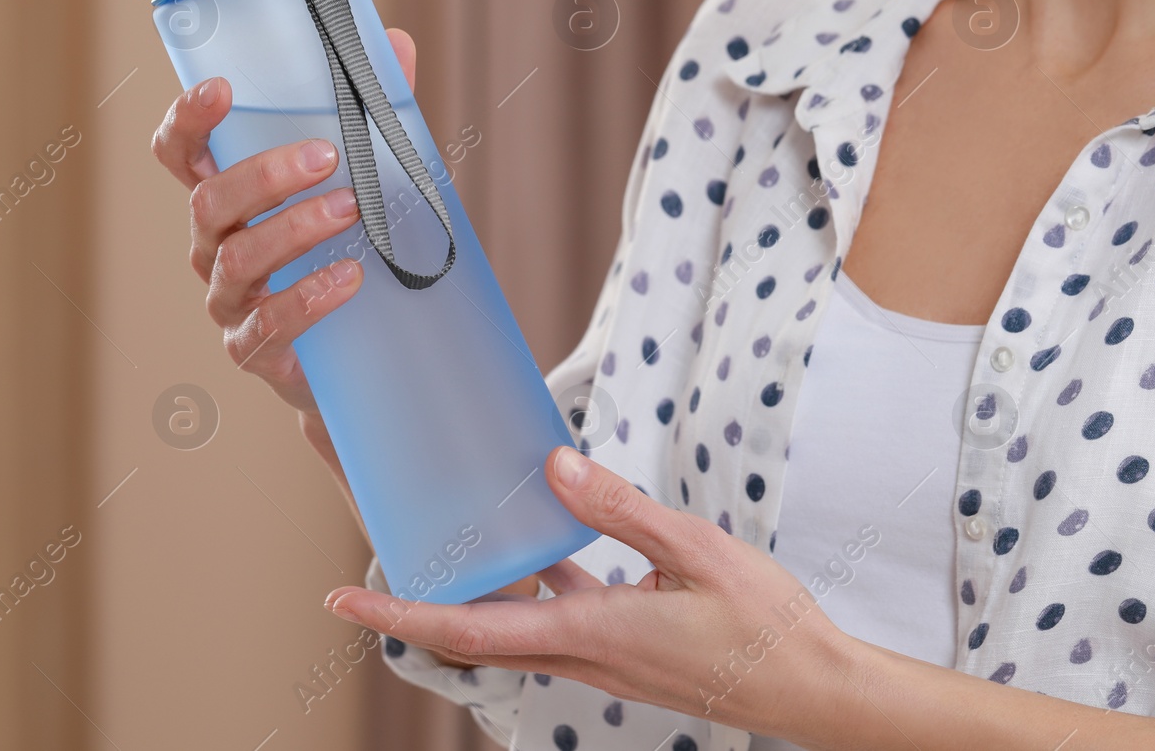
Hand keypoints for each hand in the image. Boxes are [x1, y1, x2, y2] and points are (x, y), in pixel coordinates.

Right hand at [150, 28, 417, 414]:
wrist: (352, 359)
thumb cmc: (340, 252)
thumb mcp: (357, 181)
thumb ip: (371, 116)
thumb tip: (395, 45)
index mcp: (225, 198)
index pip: (180, 154)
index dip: (188, 120)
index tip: (220, 88)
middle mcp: (212, 247)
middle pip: (208, 202)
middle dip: (264, 175)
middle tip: (325, 156)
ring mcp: (227, 300)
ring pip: (238, 258)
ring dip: (294, 229)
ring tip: (351, 209)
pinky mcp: (253, 349)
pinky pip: (268, 324)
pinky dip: (309, 297)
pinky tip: (349, 276)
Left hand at [321, 446, 853, 736]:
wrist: (813, 688)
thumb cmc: (765, 627)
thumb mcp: (698, 552)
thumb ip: (622, 509)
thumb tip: (554, 467)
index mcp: (590, 635)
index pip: (468, 630)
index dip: (398, 614)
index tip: (341, 601)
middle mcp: (581, 655)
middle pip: (471, 635)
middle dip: (410, 605)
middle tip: (362, 570)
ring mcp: (599, 658)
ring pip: (507, 630)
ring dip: (461, 599)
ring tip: (435, 548)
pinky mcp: (619, 650)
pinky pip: (550, 621)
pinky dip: (523, 591)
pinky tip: (534, 549)